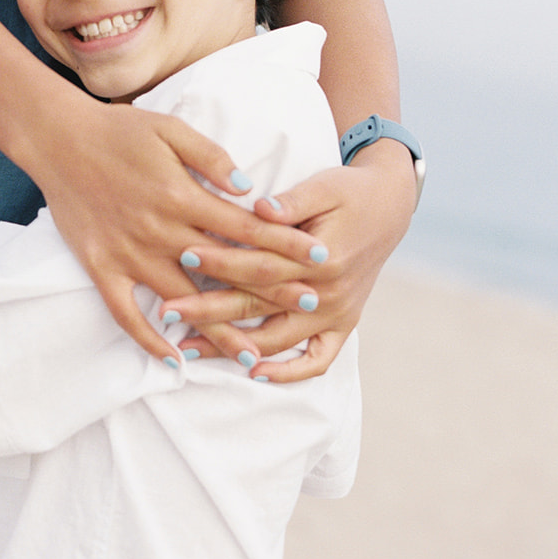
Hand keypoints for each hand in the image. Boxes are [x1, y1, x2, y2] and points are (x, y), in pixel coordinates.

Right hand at [35, 97, 326, 363]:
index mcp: (181, 196)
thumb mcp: (170, 129)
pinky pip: (127, 314)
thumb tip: (249, 189)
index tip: (320, 257)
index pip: (245, 227)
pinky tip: (175, 360)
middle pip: (224, 270)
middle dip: (270, 289)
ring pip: (183, 302)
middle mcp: (159, 231)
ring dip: (220, 331)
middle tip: (308, 306)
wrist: (57, 139)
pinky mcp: (102, 268)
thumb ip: (211, 157)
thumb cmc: (118, 130)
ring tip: (254, 356)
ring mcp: (129, 254)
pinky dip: (150, 340)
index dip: (286, 243)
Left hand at [160, 144, 416, 379]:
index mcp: (320, 257)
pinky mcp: (344, 324)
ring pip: (277, 339)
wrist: (391, 207)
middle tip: (166, 312)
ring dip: (232, 347)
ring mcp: (337, 313)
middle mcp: (327, 293)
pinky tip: (252, 372)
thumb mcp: (325, 186)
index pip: (260, 263)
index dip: (220, 261)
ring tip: (188, 347)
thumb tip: (260, 207)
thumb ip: (293, 201)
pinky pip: (317, 360)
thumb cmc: (349, 190)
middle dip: (208, 310)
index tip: (181, 256)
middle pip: (258, 305)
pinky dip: (288, 372)